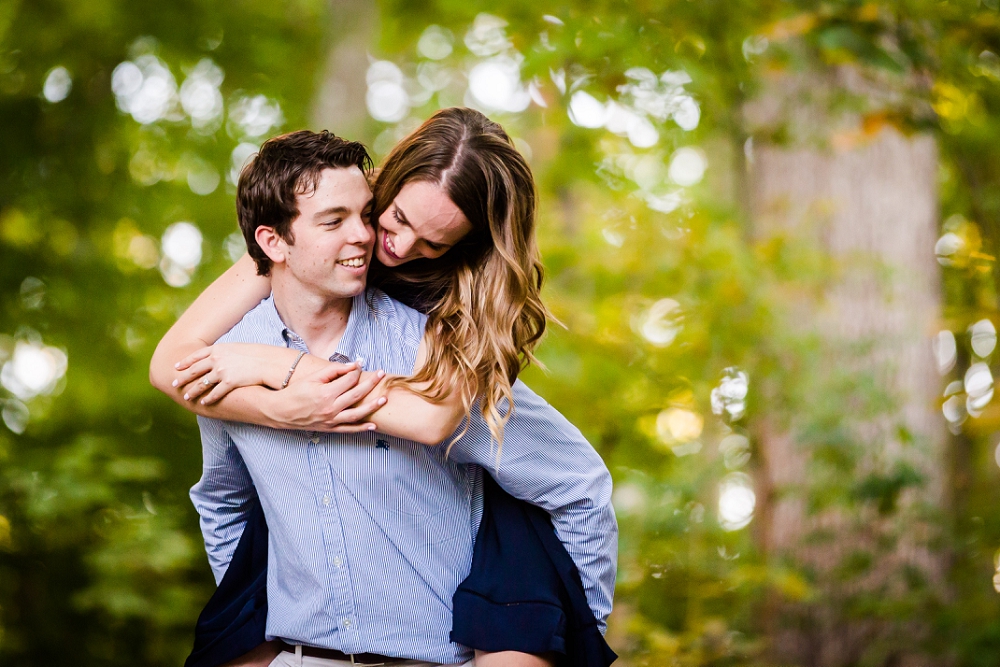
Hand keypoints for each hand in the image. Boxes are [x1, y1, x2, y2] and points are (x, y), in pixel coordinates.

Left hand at [172, 343, 332, 404]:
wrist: (269, 362)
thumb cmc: (258, 354)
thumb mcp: (239, 348)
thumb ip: (227, 352)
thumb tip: (222, 356)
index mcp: (219, 348)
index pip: (197, 355)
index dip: (185, 362)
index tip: (176, 366)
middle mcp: (217, 359)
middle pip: (195, 370)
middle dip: (183, 377)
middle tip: (174, 383)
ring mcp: (222, 371)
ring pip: (201, 383)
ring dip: (193, 391)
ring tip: (186, 397)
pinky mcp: (229, 382)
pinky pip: (215, 393)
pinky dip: (208, 399)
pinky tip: (203, 403)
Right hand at [263, 363, 387, 431]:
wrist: (281, 411)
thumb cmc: (295, 392)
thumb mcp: (312, 378)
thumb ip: (333, 371)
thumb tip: (352, 366)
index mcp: (326, 393)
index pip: (349, 380)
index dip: (357, 371)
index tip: (362, 365)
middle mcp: (331, 408)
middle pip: (357, 394)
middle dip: (371, 383)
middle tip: (382, 374)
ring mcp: (331, 420)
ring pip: (357, 414)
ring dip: (372, 407)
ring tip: (384, 399)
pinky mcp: (329, 428)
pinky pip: (348, 429)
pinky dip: (361, 428)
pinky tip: (373, 426)